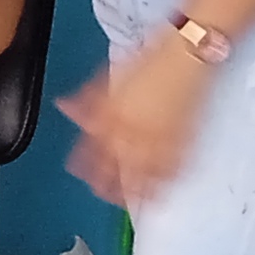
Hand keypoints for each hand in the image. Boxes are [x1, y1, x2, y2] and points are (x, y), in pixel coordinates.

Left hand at [60, 39, 211, 204]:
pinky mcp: (184, 142)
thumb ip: (89, 98)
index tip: (78, 170)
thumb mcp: (113, 77)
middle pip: (115, 168)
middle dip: (104, 183)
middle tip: (100, 191)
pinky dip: (162, 184)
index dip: (83, 162)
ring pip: (142, 176)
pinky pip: (170, 171)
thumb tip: (65, 106)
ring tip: (126, 201)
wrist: (189, 53)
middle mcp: (136, 131)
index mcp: (115, 115)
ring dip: (132, 192)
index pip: (92, 148)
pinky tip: (158, 192)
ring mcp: (160, 139)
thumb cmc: (154, 59)